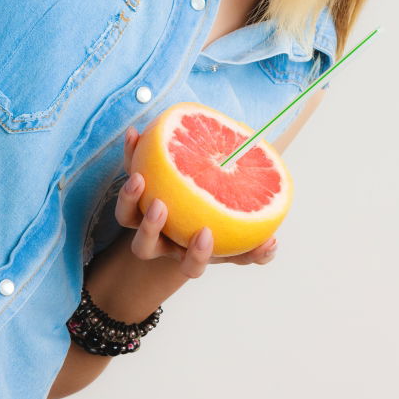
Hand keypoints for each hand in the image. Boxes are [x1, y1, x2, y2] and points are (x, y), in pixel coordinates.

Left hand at [114, 126, 278, 273]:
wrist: (193, 218)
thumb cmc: (219, 232)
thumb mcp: (238, 245)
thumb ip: (255, 249)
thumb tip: (273, 241)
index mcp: (187, 253)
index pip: (190, 265)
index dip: (196, 254)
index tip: (206, 233)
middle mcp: (162, 240)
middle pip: (144, 248)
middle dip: (150, 228)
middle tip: (160, 206)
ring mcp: (144, 218)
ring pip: (126, 218)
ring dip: (129, 198)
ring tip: (140, 177)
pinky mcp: (137, 191)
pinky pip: (129, 173)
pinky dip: (130, 155)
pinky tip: (135, 134)